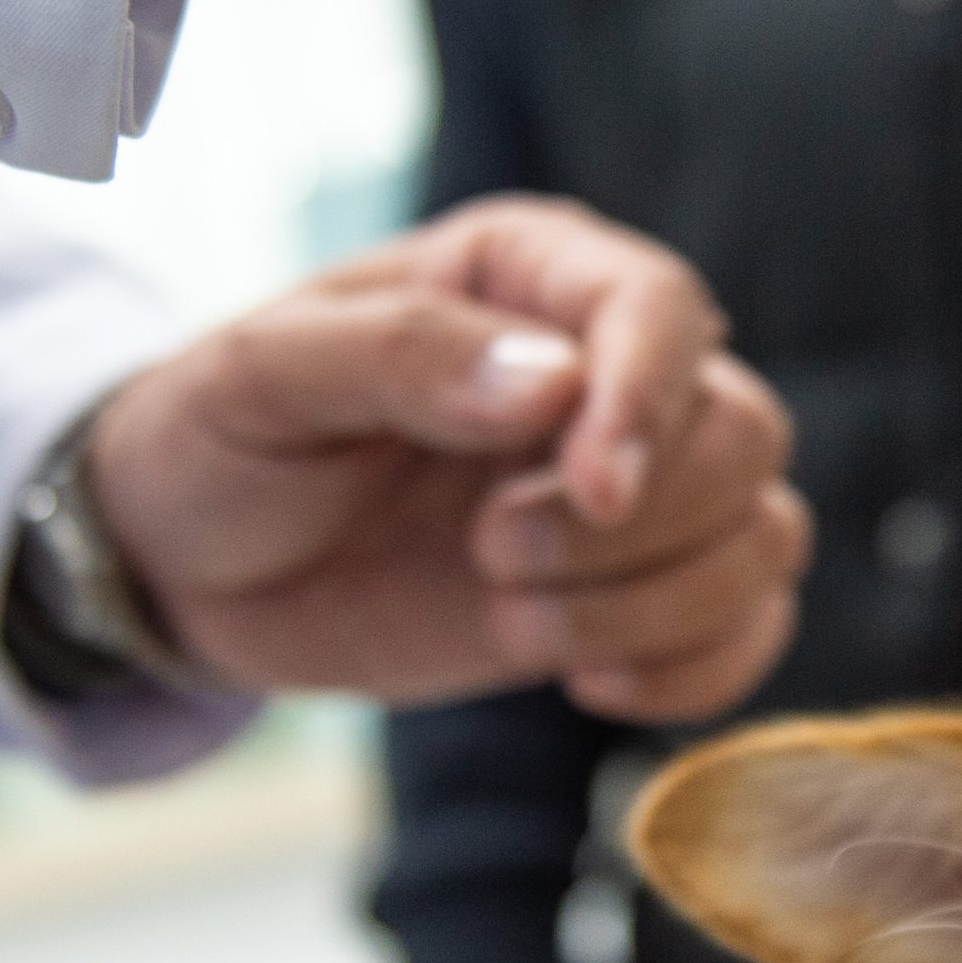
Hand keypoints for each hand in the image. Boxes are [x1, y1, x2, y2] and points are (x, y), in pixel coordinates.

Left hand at [86, 195, 810, 717]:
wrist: (198, 567)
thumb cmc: (224, 440)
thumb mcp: (263, 376)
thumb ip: (401, 356)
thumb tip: (553, 385)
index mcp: (532, 279)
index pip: (663, 311)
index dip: (648, 404)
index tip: (588, 490)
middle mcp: (614, 374)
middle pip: (743, 433)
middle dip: (635, 526)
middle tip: (491, 554)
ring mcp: (642, 491)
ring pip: (763, 534)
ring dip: (655, 606)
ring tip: (513, 621)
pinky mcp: (643, 592)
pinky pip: (753, 626)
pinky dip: (698, 671)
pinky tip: (587, 683)